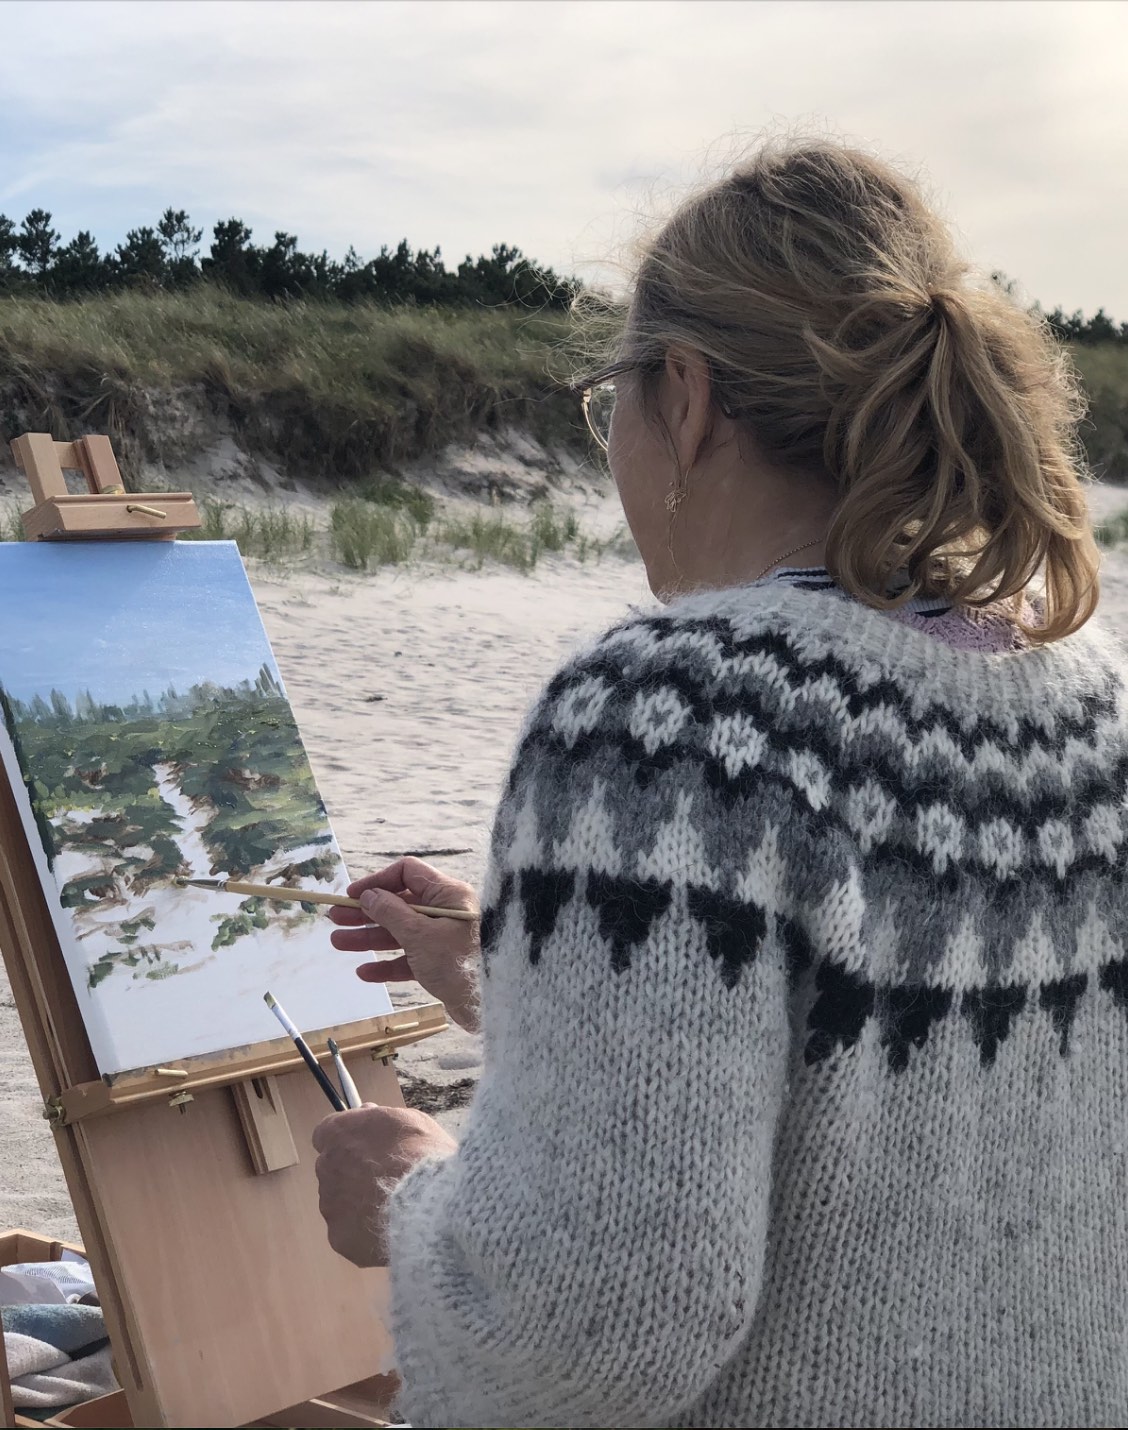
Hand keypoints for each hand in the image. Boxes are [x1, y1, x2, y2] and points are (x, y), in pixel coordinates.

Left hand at [312, 1103, 456, 1266]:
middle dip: (352, 1171)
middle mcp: (326, 1167)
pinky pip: (349, 1231)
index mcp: (339, 1134)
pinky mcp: (338, 1237)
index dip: (347, 1140)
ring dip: (359, 1202)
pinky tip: (390, 1227)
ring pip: (340, 1201)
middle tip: (386, 1178)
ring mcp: (330, 1205)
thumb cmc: (423, 1157)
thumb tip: (366, 1114)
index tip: (365, 1146)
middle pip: (333, 1168)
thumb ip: (379, 1118)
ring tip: (394, 1207)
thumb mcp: (409, 1121)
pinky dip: (364, 1230)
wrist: (431, 1208)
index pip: (326, 1133)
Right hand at [330, 857, 480, 1031]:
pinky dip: (389, 964)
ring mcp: (445, 939)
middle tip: (335, 921)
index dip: (378, 882)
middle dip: (367, 913)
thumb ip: (391, 913)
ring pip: (402, 933)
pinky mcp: (444, 964)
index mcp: (448, 894)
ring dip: (370, 938)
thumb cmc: (458, 962)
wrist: (492, 1006)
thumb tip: (369, 895)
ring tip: (338, 944)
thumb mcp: (419, 935)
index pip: (408, 874)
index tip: (352, 896)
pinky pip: (411, 959)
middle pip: (400, 905)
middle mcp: (448, 912)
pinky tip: (365, 972)